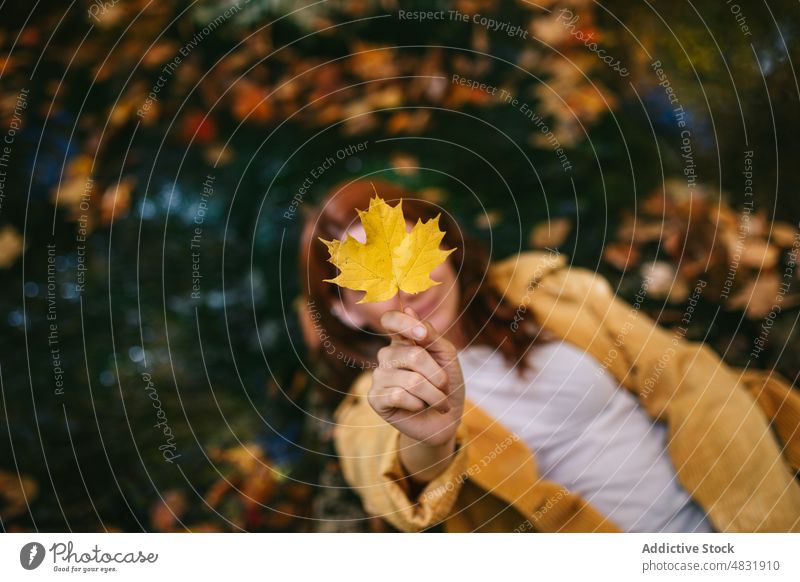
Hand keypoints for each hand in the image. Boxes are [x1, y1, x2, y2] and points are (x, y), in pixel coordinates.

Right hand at [368, 306, 464, 454]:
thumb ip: (430, 334)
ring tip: (438, 401)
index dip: (403, 323)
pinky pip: (399, 396)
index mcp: (402, 340)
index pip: (390, 320)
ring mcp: (379, 376)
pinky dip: (418, 404)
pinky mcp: (375, 398)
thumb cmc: (447, 385)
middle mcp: (387, 355)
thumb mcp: (446, 355)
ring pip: (411, 379)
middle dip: (438, 375)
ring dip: (434, 394)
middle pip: (413, 354)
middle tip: (444, 387)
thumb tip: (409, 310)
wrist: (446, 420)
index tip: (422, 335)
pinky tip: (418, 408)